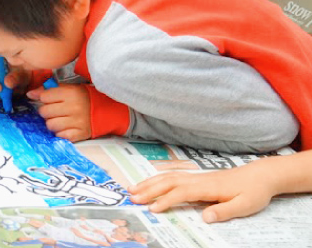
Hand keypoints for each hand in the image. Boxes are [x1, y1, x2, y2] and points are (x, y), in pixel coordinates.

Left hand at [27, 83, 91, 141]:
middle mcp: (73, 107)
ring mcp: (77, 122)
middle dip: (46, 112)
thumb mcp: (68, 88)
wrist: (105, 110)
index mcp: (70, 93)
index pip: (44, 96)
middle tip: (54, 111)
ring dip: (52, 123)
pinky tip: (66, 127)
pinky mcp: (80, 134)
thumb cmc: (82, 98)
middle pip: (44, 112)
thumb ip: (48, 90)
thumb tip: (30, 94)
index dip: (45, 98)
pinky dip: (60, 133)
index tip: (51, 100)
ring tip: (60, 119)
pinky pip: (60, 136)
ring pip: (50, 125)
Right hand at [129, 164, 277, 222]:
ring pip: (167, 177)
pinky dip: (157, 179)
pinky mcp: (197, 177)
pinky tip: (149, 183)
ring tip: (132, 189)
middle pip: (168, 182)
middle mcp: (198, 179)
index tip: (152, 209)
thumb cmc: (254, 191)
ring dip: (148, 183)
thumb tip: (204, 217)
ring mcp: (196, 177)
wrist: (261, 175)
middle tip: (132, 198)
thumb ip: (224, 211)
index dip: (166, 200)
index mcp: (208, 187)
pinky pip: (172, 176)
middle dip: (149, 190)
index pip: (181, 193)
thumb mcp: (245, 205)